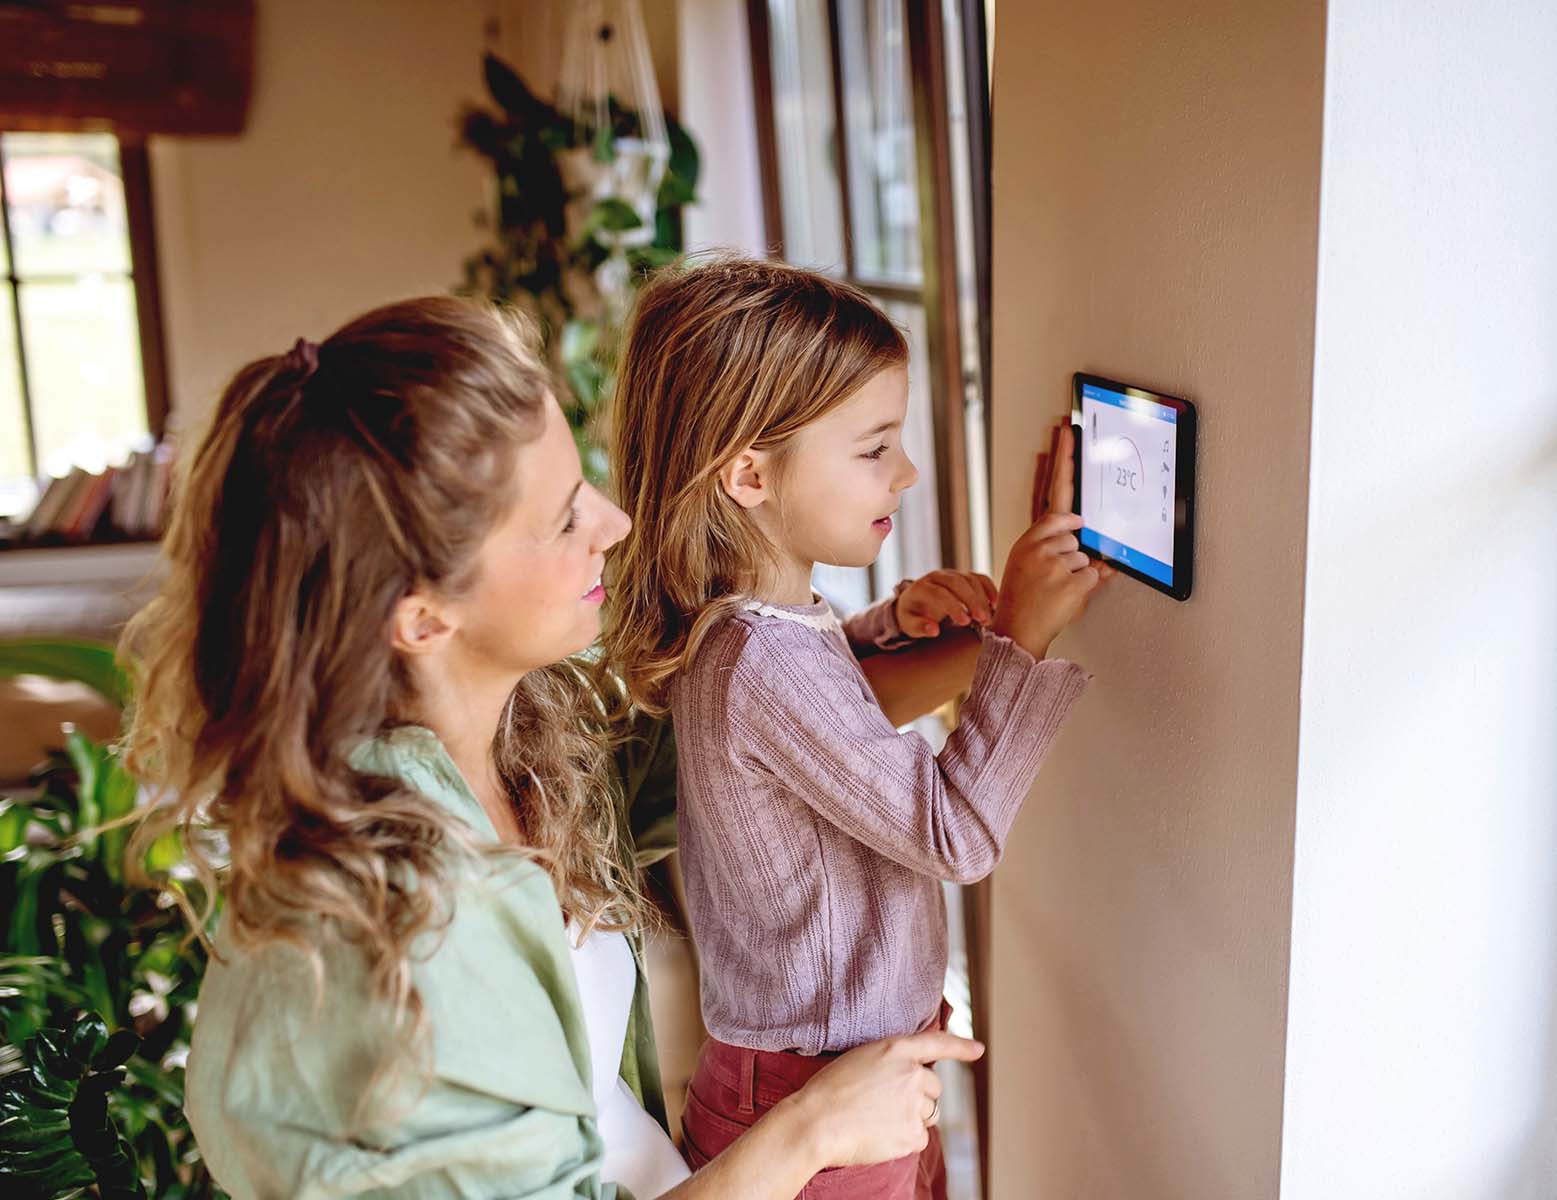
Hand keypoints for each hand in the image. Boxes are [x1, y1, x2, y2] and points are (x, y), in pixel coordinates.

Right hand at [785, 1031, 984, 1168]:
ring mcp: (914, 1105)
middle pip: (933, 1088)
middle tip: (886, 1104)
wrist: (817, 1122)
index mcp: (897, 1049)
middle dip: (918, 1096)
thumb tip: (913, 1082)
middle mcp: (912, 1074)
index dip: (960, 1047)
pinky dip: (906, 1140)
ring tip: (879, 1120)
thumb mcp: (860, 1059)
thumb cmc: (829, 1090)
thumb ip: (891, 1063)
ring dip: (912, 1118)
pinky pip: (920, 1138)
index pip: (937, 1043)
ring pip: (928, 1114)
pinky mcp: (913, 1134)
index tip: (978, 1050)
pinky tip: (880, 1135)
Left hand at [894, 570, 997, 638]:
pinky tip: (995, 604)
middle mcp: (937, 577)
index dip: (953, 606)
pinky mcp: (963, 577)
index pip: (939, 593)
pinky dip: (989, 588)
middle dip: (972, 601)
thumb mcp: (910, 624)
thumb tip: (934, 630)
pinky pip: (979, 578)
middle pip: (957, 582)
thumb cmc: (913, 616)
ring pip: (970, 579)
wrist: (916, 603)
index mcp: (921, 587)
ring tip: (988, 618)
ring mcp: (952, 574)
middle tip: (983, 620)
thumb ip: (920, 627)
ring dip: (982, 598)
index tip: (964, 622)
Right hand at [996, 421, 1113, 657]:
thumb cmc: (1024, 597)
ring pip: (1087, 556)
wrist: (1016, 631)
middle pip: (1075, 530)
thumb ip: (1058, 542)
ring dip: (1078, 574)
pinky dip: (1086, 588)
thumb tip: (1081, 526)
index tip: (1069, 433)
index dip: (1063, 462)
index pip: (1052, 493)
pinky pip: (1095, 576)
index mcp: (1030, 538)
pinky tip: (1064, 597)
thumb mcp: (1031, 563)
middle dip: (1071, 551)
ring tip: (1054, 590)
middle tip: (1051, 571)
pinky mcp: (1073, 582)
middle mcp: (1040, 546)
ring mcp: (1056, 563)